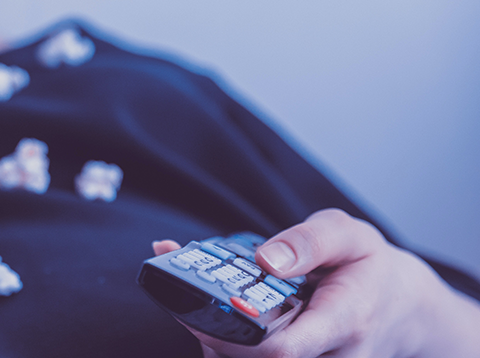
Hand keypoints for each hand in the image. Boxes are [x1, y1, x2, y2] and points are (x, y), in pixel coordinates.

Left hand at [153, 208, 479, 356]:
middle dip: (208, 332)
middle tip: (178, 296)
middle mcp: (329, 357)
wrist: (402, 307)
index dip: (234, 335)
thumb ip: (309, 241)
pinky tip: (206, 314)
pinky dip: (223, 341)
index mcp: (344, 322)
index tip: (201, 307)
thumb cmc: (370, 268)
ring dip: (211, 337)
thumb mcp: (349, 235)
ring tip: (187, 301)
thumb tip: (264, 258)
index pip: (282, 349)